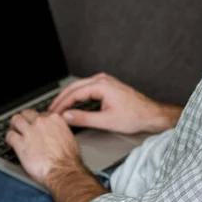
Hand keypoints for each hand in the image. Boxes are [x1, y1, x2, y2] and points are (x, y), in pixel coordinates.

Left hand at [6, 109, 80, 187]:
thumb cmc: (69, 159)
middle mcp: (41, 122)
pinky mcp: (20, 144)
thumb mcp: (69, 138)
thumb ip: (59, 131)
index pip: (41, 113)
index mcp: (55, 120)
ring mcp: (30, 132)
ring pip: (16, 120)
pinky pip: (9, 136)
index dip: (37, 120)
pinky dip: (9, 138)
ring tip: (14, 131)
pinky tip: (10, 142)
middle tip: (22, 125)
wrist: (63, 170)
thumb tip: (55, 134)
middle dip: (24, 119)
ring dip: (14, 126)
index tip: (36, 124)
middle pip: (27, 113)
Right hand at [48, 73, 181, 133]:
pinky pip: (87, 88)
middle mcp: (103, 80)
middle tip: (50, 110)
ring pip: (80, 86)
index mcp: (101, 85)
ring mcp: (106, 81)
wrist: (151, 114)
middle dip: (61, 98)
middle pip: (75, 87)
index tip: (52, 113)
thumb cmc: (134, 117)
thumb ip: (84, 118)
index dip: (61, 104)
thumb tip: (66, 117)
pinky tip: (73, 103)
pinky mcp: (108, 85)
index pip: (74, 93)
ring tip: (58, 107)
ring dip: (69, 96)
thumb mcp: (106, 121)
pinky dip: (78, 95)